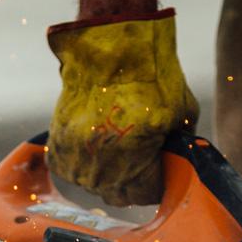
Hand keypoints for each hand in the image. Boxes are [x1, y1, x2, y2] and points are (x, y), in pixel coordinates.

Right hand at [46, 0, 197, 207]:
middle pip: (117, 196)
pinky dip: (82, 161)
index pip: (145, 196)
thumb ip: (179, 146)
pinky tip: (96, 144)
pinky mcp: (58, 141)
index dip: (157, 184)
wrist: (110, 46)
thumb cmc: (151, 76)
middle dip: (131, 182)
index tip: (160, 171)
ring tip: (116, 150)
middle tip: (140, 161)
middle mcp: (100, 166)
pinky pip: (69, 168)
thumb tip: (177, 161)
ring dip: (105, 173)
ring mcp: (76, 155)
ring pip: (92, 184)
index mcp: (134, 161)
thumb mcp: (182, 114)